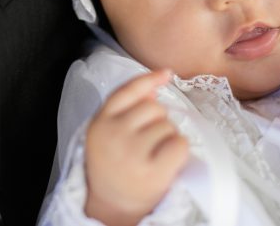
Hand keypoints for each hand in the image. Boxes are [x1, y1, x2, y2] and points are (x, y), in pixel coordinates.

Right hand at [84, 70, 188, 225]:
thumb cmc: (113, 167)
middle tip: (148, 142)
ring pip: (168, 125)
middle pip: (154, 107)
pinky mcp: (152, 171)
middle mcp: (114, 134)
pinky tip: (166, 161)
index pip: (126, 91)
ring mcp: (133, 153)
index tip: (166, 73)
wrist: (110, 207)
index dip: (148, 80)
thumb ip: (127, 110)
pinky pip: (179, 143)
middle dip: (158, 120)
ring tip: (153, 155)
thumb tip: (153, 89)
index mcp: (100, 123)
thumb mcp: (109, 134)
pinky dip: (179, 150)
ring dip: (167, 137)